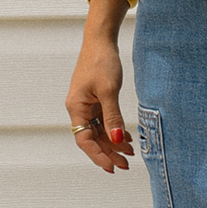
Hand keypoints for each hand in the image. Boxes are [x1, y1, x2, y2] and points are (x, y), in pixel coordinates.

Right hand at [65, 29, 134, 174]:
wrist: (101, 40)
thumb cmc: (101, 61)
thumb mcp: (109, 91)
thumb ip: (113, 117)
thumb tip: (117, 140)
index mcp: (76, 108)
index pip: (84, 140)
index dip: (98, 155)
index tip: (112, 167)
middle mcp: (79, 108)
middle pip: (92, 138)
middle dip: (109, 152)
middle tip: (126, 164)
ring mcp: (87, 104)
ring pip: (99, 131)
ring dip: (113, 142)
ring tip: (130, 152)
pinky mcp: (95, 99)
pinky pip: (104, 121)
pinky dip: (114, 130)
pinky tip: (127, 137)